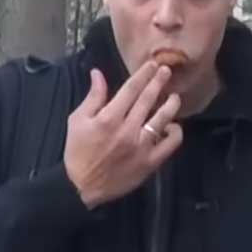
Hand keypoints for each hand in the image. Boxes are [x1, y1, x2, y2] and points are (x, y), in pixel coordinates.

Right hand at [63, 63, 183, 208]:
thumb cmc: (77, 152)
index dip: (143, 74)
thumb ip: (92, 97)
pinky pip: (169, 145)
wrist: (81, 187)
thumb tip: (98, 73)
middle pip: (148, 100)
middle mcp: (128, 129)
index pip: (131, 89)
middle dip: (158, 82)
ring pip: (162, 119)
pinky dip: (174, 133)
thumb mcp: (77, 121)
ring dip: (171, 105)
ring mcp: (141, 146)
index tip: (153, 65)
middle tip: (166, 71)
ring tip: (175, 97)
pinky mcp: (149, 162)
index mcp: (109, 117)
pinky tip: (173, 126)